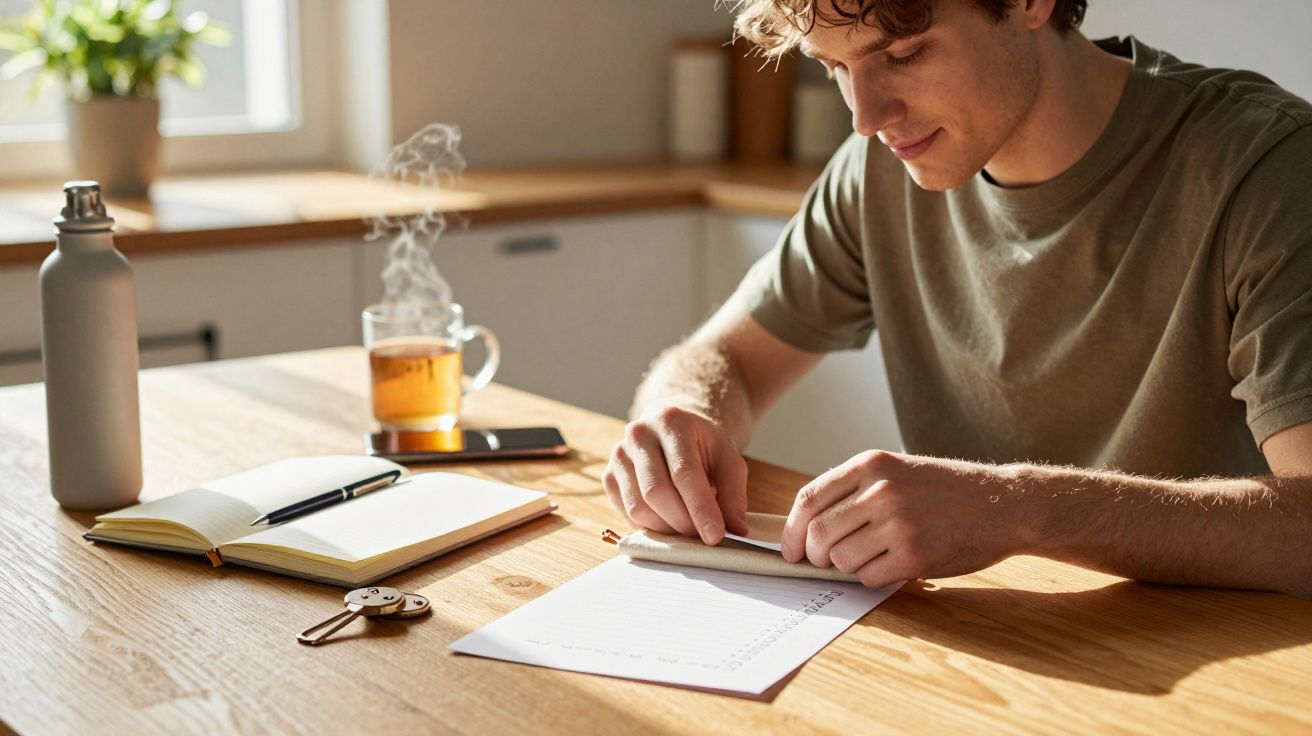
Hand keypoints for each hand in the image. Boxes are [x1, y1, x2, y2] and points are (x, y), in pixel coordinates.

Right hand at [602, 405, 748, 543]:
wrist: (673, 430)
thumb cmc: (702, 445)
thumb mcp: (728, 458)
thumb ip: (733, 492)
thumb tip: (735, 528)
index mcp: (671, 421)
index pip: (684, 472)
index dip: (700, 508)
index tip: (715, 536)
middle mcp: (639, 434)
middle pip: (656, 492)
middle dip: (683, 523)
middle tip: (703, 537)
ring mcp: (619, 455)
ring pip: (639, 507)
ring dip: (666, 529)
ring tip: (688, 530)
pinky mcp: (609, 476)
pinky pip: (626, 512)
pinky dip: (650, 526)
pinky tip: (668, 522)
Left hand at [780, 450, 1027, 588]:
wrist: (1002, 504)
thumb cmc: (945, 490)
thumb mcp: (896, 470)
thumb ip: (854, 489)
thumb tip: (807, 525)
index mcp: (871, 464)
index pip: (808, 499)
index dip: (791, 531)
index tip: (790, 549)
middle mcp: (880, 490)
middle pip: (818, 534)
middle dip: (814, 556)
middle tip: (824, 562)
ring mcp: (898, 523)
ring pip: (841, 559)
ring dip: (848, 567)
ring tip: (872, 557)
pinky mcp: (915, 554)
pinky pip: (869, 577)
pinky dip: (873, 577)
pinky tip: (892, 565)